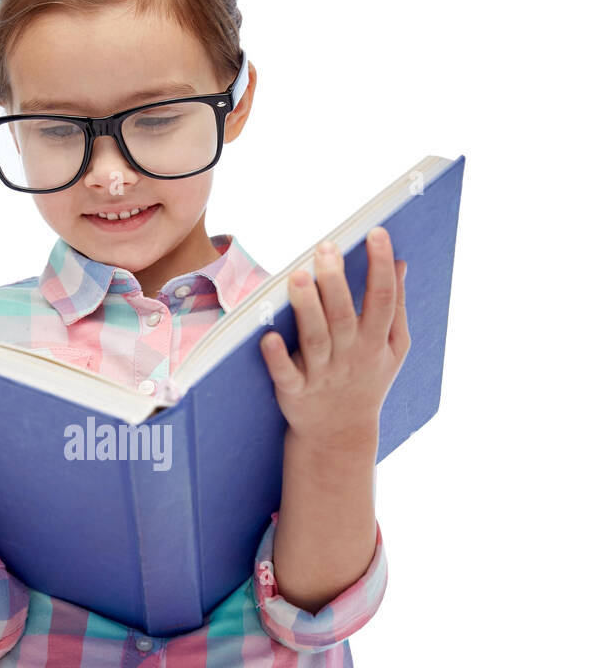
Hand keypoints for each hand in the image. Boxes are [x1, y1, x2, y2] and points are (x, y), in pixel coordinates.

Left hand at [259, 227, 409, 447]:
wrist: (340, 435)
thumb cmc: (367, 382)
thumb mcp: (394, 349)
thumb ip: (396, 306)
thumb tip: (401, 262)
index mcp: (375, 342)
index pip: (382, 299)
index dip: (381, 266)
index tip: (377, 233)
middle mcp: (350, 355)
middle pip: (344, 315)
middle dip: (336, 281)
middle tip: (326, 247)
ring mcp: (322, 374)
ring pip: (315, 338)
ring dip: (307, 309)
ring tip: (299, 276)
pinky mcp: (295, 390)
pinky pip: (285, 373)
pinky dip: (276, 358)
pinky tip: (267, 336)